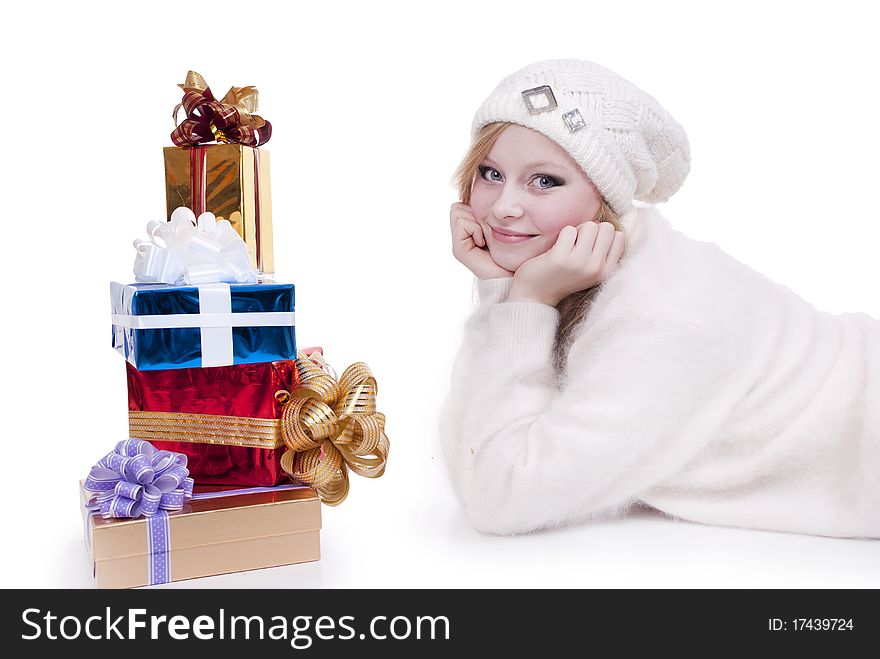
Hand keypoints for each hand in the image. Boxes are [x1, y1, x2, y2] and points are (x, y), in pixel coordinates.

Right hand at [449, 202, 513, 279]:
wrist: (511, 272)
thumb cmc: (511, 251)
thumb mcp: (499, 226)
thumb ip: (488, 212)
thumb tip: (483, 193)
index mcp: (469, 230)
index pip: (461, 205)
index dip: (476, 210)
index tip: (489, 227)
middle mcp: (460, 237)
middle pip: (457, 207)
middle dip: (474, 214)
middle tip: (486, 232)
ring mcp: (458, 244)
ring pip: (457, 211)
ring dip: (476, 222)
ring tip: (485, 238)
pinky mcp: (459, 250)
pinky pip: (463, 223)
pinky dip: (475, 229)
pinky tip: (483, 243)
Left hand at [509, 221, 625, 305]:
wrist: (535, 295)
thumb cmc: (563, 276)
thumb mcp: (591, 268)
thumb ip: (602, 250)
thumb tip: (603, 224)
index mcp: (607, 271)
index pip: (620, 237)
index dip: (603, 235)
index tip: (590, 246)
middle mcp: (596, 268)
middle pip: (606, 227)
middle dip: (591, 230)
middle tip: (577, 245)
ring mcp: (579, 263)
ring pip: (590, 226)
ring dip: (577, 231)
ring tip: (567, 247)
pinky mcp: (560, 258)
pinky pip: (569, 229)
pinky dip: (562, 235)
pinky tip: (556, 249)